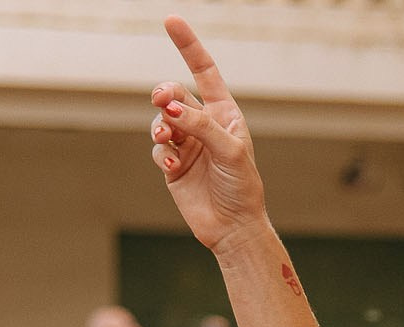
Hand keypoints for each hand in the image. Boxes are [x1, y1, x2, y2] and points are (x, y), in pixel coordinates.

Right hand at [150, 17, 270, 252]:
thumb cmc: (243, 187)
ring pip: (162, 120)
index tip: (171, 21)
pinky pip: (160, 149)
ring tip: (166, 138)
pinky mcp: (173, 165)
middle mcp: (204, 124)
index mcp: (224, 113)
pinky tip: (174, 167)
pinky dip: (163, 154)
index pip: (204, 72)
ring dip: (161, 125)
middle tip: (162, 102)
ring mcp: (187, 144)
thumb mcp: (230, 151)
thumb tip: (171, 109)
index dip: (188, 46)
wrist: (234, 227)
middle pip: (175, 95)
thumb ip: (201, 126)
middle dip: (165, 94)